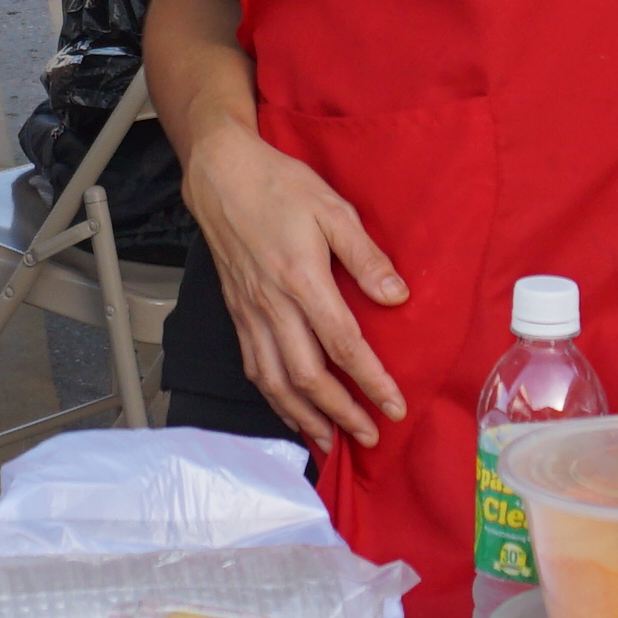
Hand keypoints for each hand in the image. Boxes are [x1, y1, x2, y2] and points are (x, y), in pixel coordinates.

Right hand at [177, 115, 410, 451]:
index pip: (343, 345)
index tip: (394, 407)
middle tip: (370, 436)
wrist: (221, 176)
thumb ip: (365, 256)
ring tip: (330, 440)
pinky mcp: (237, 314)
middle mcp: (272, 305)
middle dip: (341, 413)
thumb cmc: (280, 186)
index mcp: (302, 280)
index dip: (370, 381)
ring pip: (275, 382)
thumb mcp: (333, 209)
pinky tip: (290, 411)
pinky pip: (254, 367)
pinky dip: (273, 398)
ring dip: (304, 417)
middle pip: (307, 376)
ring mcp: (250, 313)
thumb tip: (397, 296)